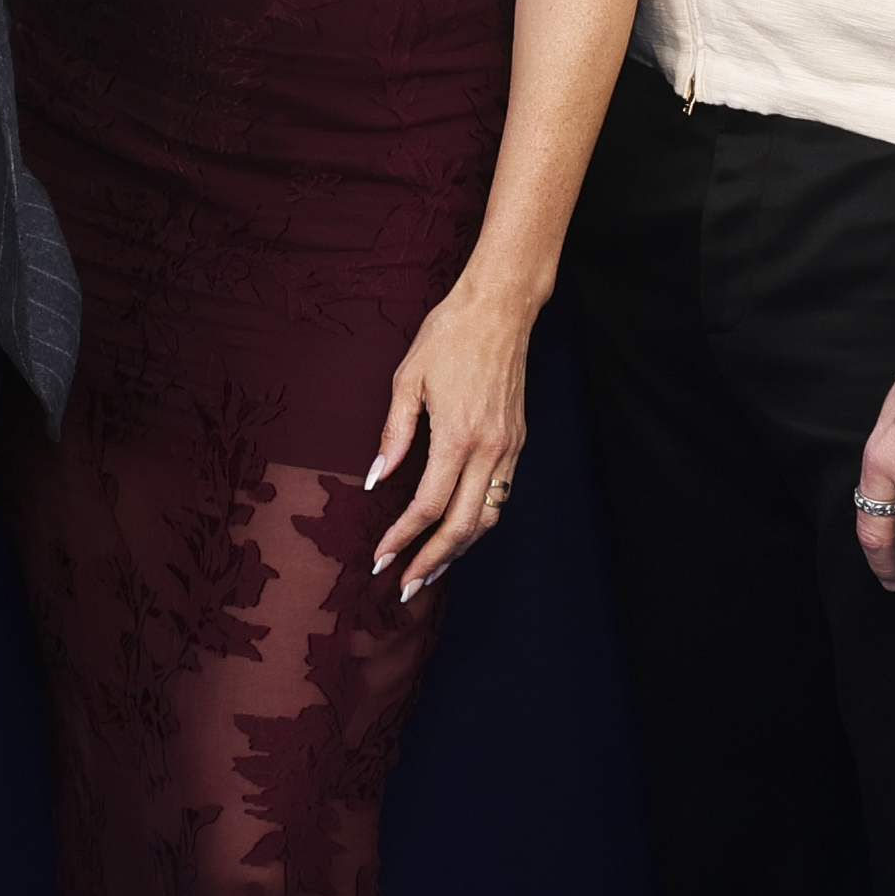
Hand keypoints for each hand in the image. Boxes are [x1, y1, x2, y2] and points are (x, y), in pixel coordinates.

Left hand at [366, 273, 542, 594]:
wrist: (500, 309)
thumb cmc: (449, 336)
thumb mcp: (408, 379)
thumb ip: (393, 435)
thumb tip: (377, 479)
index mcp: (457, 436)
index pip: (428, 506)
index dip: (403, 537)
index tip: (382, 557)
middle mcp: (489, 449)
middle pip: (463, 526)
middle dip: (434, 561)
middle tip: (407, 586)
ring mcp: (509, 447)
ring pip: (488, 516)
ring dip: (460, 548)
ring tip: (432, 568)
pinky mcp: (517, 441)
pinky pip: (500, 494)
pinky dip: (478, 520)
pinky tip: (457, 528)